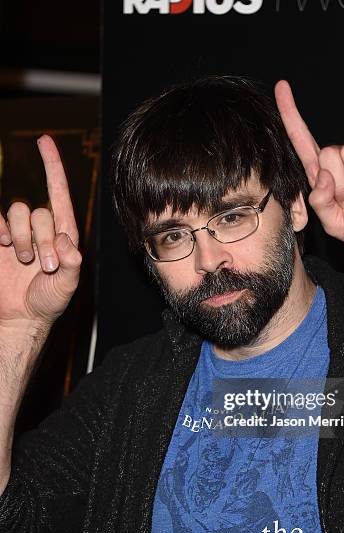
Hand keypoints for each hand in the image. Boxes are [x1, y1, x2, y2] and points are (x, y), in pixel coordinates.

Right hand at [0, 135, 81, 332]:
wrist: (22, 316)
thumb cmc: (50, 301)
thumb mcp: (68, 284)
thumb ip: (72, 262)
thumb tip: (65, 240)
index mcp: (63, 233)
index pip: (59, 193)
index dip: (52, 166)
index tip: (44, 140)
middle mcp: (41, 229)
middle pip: (38, 210)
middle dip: (40, 237)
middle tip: (43, 266)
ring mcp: (18, 234)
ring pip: (17, 212)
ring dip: (22, 236)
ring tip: (25, 262)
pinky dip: (1, 229)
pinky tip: (5, 246)